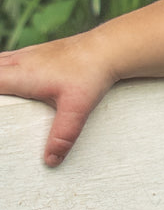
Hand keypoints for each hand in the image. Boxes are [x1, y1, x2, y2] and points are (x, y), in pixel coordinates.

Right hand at [0, 32, 115, 165]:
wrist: (108, 49)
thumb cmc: (91, 75)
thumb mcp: (77, 108)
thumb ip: (63, 135)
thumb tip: (51, 161)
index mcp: (20, 75)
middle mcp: (18, 62)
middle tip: (0, 111)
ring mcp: (26, 54)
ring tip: (4, 99)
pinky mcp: (35, 52)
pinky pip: (6, 59)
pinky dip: (0, 69)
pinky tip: (6, 79)